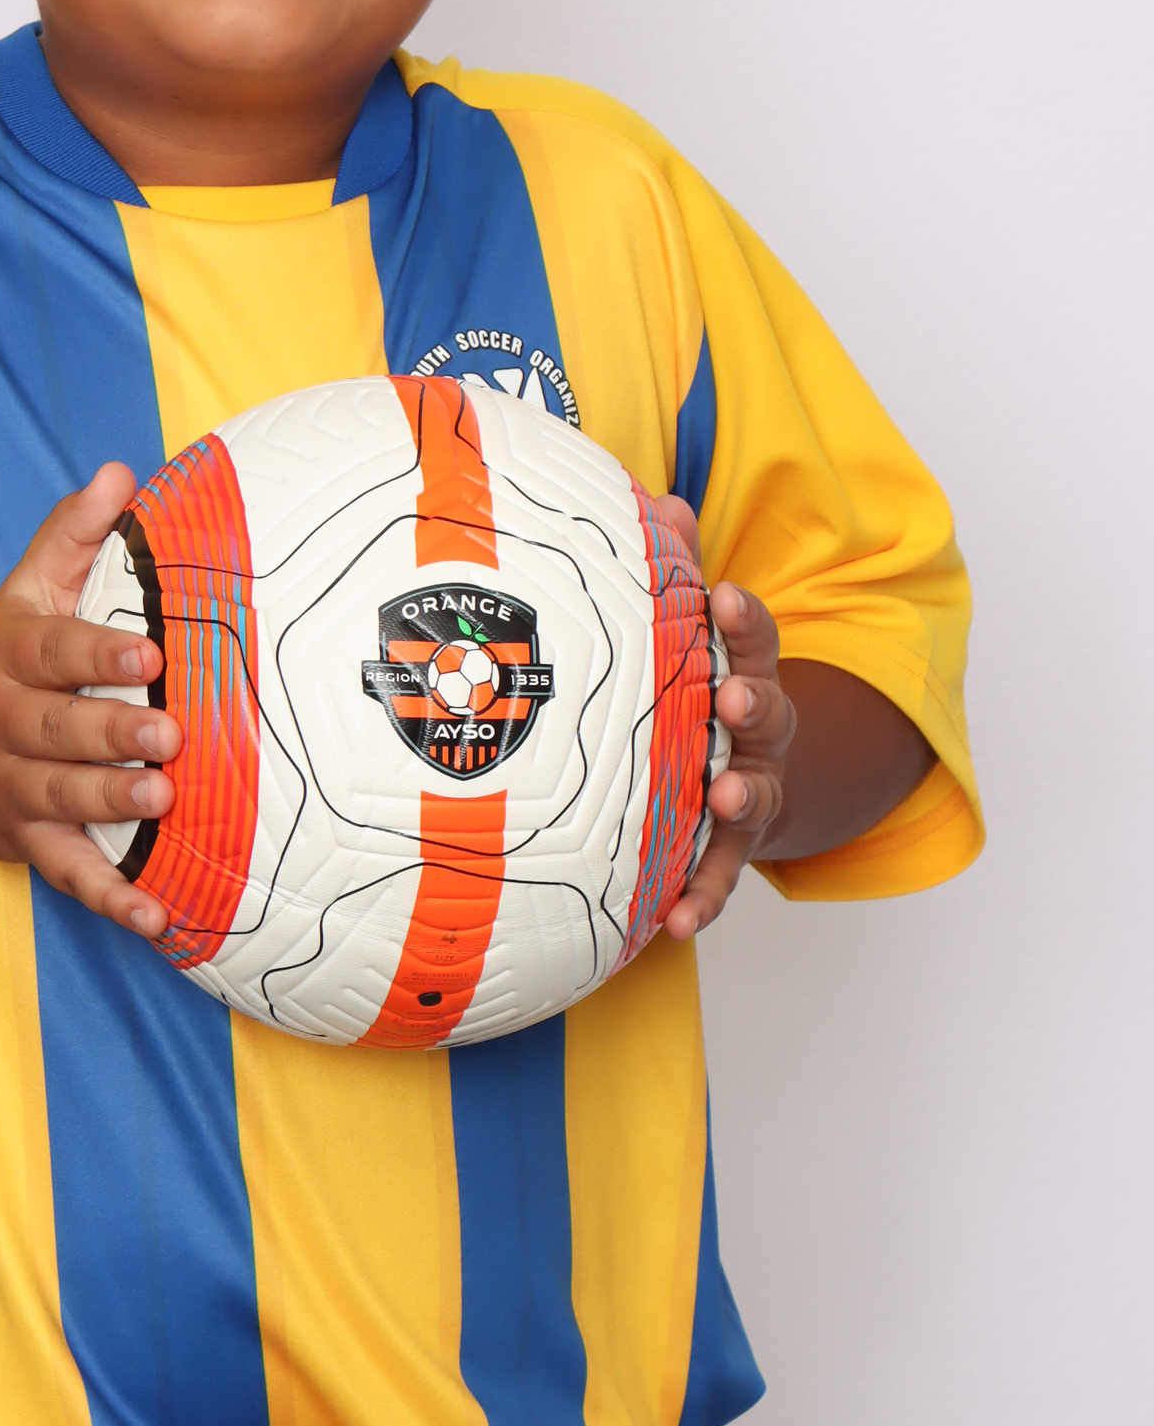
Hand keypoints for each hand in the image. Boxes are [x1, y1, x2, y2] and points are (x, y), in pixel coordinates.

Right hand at [0, 464, 180, 937]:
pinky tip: (157, 914)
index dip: (98, 656)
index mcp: (10, 661)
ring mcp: (13, 791)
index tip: (149, 654)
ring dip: (110, 804)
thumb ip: (70, 537)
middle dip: (111, 735)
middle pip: (57, 732)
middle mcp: (6, 727)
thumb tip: (121, 470)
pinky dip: (111, 899)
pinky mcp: (27, 845)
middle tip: (166, 734)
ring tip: (161, 799)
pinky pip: (68, 875)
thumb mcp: (22, 597)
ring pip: (61, 801)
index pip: (52, 653)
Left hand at [653, 496, 796, 939]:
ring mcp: (748, 794)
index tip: (723, 597)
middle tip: (733, 698)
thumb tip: (658, 503)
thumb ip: (675, 570)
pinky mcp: (725, 852)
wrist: (742, 775)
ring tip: (726, 801)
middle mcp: (758, 733)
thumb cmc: (696, 687)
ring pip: (754, 797)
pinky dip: (701, 899)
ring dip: (743, 799)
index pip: (754, 637)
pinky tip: (674, 922)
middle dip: (756, 704)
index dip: (742, 618)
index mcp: (744, 670)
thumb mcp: (690, 630)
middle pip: (768, 714)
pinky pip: (715, 877)